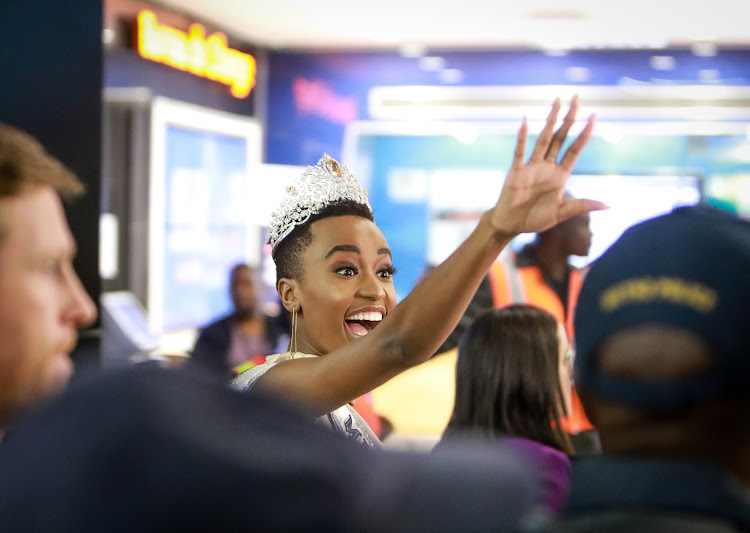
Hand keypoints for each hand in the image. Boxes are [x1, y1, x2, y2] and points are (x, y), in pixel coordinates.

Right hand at [489, 96, 607, 236]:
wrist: (510, 226)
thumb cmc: (534, 220)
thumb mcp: (560, 214)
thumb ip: (581, 206)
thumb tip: (607, 205)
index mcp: (560, 176)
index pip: (574, 150)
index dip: (584, 134)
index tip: (593, 117)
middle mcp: (547, 167)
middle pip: (561, 138)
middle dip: (569, 118)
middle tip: (576, 98)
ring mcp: (531, 167)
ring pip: (543, 139)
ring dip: (550, 120)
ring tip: (557, 102)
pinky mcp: (516, 172)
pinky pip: (520, 152)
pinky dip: (523, 138)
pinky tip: (526, 122)